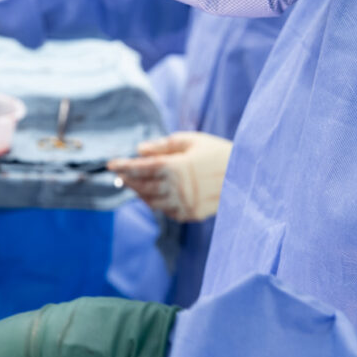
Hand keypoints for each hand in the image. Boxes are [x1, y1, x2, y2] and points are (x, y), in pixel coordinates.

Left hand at [108, 132, 231, 221]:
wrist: (246, 176)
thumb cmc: (217, 152)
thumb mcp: (191, 141)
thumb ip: (163, 145)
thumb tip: (140, 149)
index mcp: (175, 166)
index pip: (141, 167)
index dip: (124, 166)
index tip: (111, 164)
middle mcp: (176, 187)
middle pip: (142, 186)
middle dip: (129, 180)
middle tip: (122, 174)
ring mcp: (183, 204)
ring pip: (151, 201)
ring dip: (140, 193)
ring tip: (136, 184)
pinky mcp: (190, 215)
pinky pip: (166, 211)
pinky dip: (157, 203)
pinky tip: (156, 195)